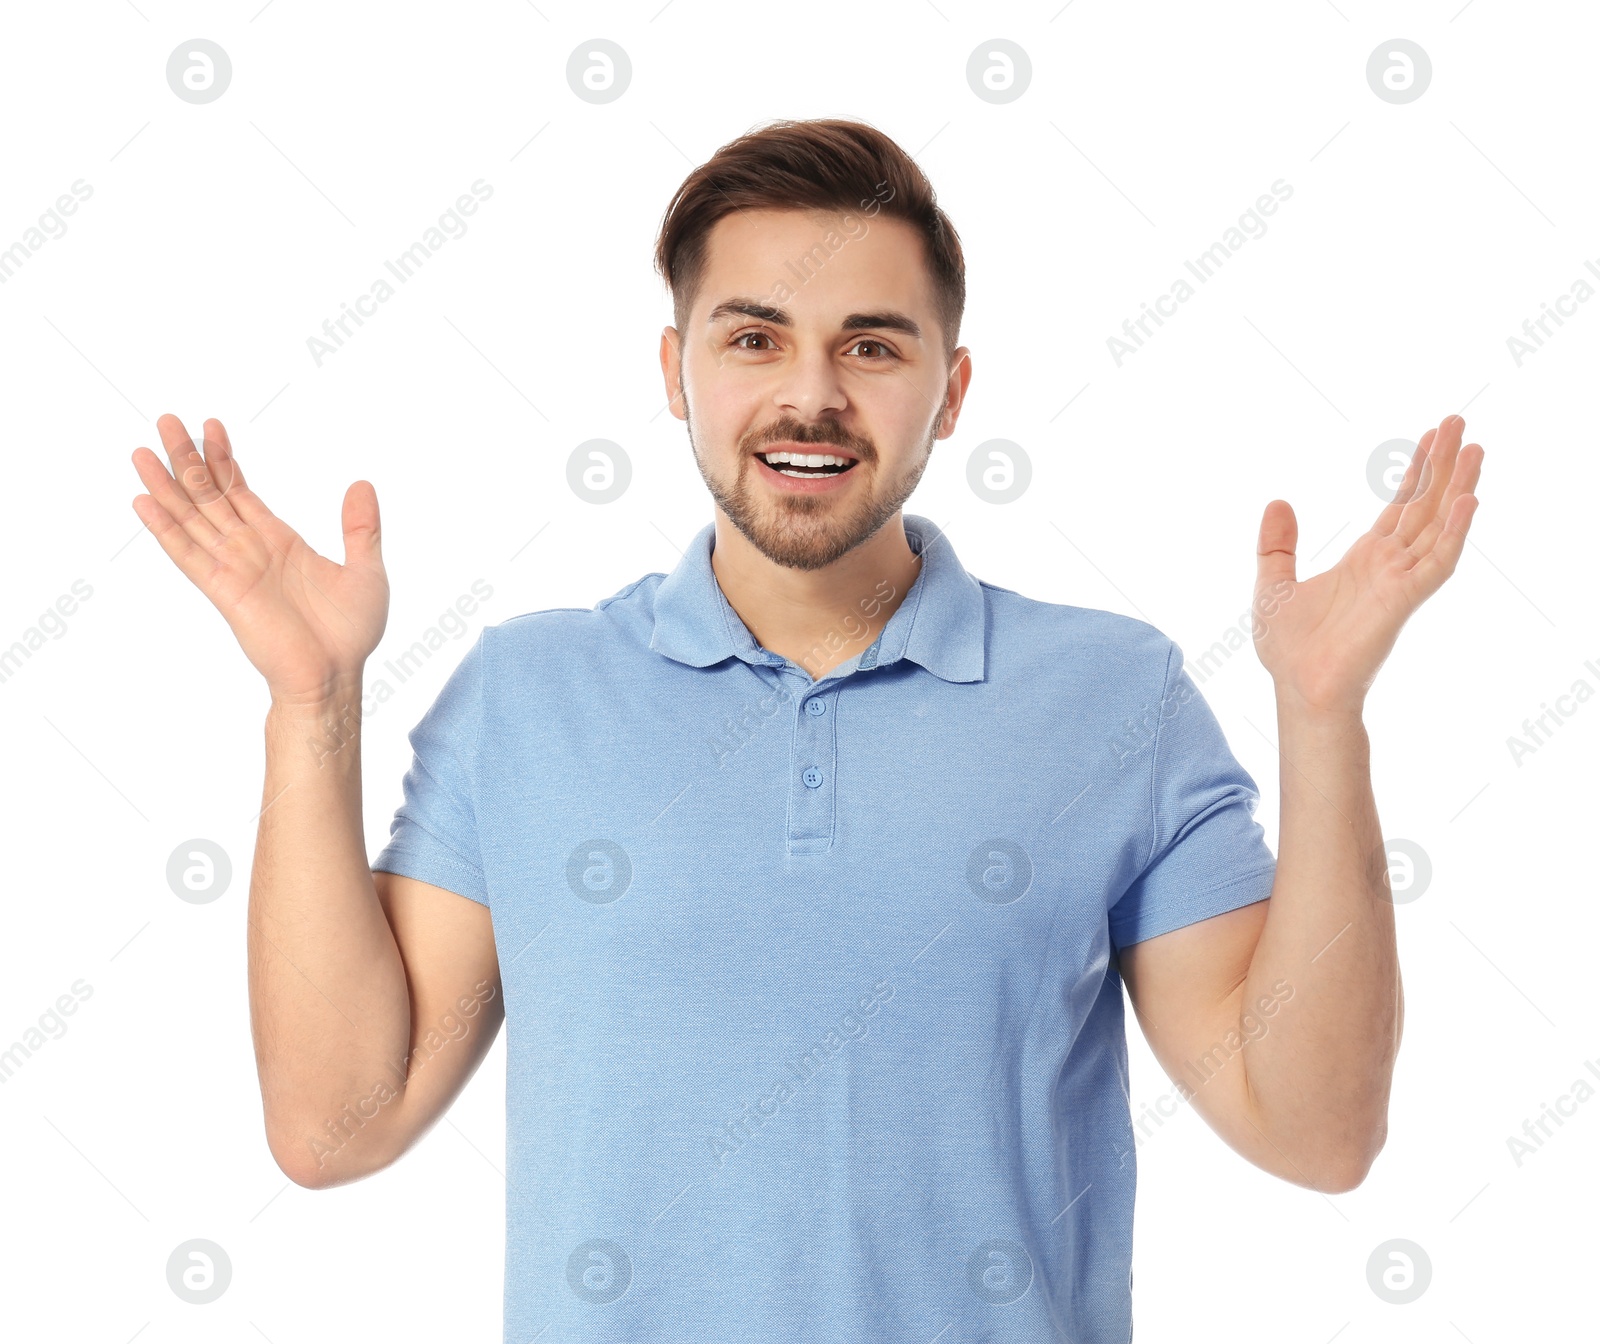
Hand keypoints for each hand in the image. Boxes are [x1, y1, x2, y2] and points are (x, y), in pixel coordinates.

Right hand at [130, 414, 389, 704]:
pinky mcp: (224, 590)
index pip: (241, 491)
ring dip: (166, 485)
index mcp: (279, 542)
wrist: (335, 675)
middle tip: (167, 421)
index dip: (223, 460)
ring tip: (142, 452)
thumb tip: (362, 483)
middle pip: (208, 495)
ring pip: (192, 517)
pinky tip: (144, 502)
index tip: (210, 426)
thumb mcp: (366, 570)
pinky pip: (189, 555)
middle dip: (187, 459)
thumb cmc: (350, 632)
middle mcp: (249, 550)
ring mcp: (233, 568)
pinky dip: (166, 529)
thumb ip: (361, 527)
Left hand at [1251, 413, 1483, 716]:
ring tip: (1475, 448)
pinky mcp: (1403, 599)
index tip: (1431, 436)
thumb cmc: (1290, 648)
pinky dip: (1453, 531)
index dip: (1416, 472)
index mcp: (1365, 560)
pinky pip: (1437, 561)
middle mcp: (1389, 565)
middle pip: (1424, 505)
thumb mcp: (1273, 583)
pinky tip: (1467, 500)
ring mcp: (1400, 580)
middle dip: (1442, 464)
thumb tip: (1278, 502)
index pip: (1400, 507)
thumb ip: (1277, 544)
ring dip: (1457, 486)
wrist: (1299, 688)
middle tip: (1459, 422)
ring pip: (1438, 524)